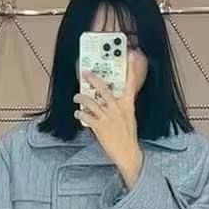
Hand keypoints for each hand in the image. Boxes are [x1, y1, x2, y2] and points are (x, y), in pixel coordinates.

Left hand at [74, 67, 142, 184]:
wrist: (128, 154)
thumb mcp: (129, 118)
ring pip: (91, 101)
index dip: (130, 68)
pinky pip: (86, 116)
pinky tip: (78, 112)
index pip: (130, 83)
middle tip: (85, 73)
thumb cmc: (128, 136)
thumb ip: (122, 106)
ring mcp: (108, 118)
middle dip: (93, 79)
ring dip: (81, 98)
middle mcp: (117, 109)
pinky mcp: (100, 127)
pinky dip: (80, 113)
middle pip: (104, 88)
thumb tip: (111, 98)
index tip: (130, 55)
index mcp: (128, 105)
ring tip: (77, 97)